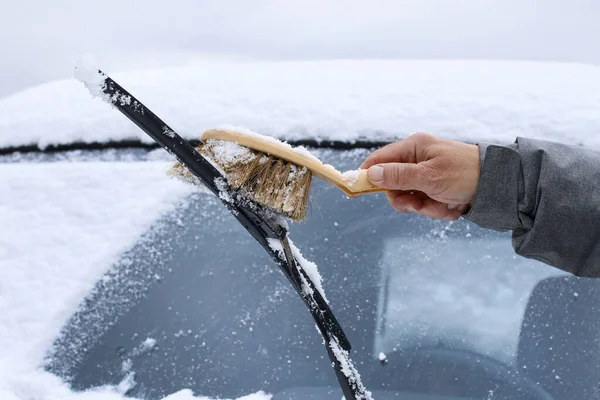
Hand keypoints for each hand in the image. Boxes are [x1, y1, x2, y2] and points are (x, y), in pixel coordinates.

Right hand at [360, 133, 479, 220]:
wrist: (499, 185)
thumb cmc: (465, 173)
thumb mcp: (429, 175)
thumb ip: (398, 176)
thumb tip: (370, 174)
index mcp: (414, 147)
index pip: (380, 159)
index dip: (367, 175)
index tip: (356, 191)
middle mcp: (417, 160)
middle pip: (391, 185)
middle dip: (406, 200)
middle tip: (417, 204)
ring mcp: (426, 176)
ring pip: (409, 199)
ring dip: (425, 208)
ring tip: (443, 205)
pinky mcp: (435, 190)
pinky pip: (424, 205)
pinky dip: (436, 210)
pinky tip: (452, 206)